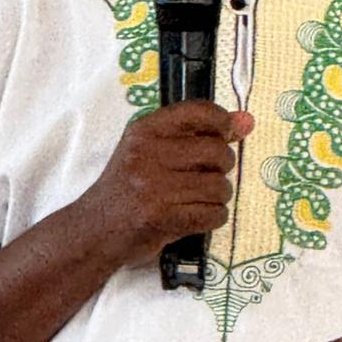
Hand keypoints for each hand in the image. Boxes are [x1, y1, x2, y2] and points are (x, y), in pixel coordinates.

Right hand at [78, 100, 252, 267]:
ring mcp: (152, 187)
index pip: (198, 111)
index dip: (222, 121)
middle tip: (209, 175)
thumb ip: (198, 133)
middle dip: (222, 166)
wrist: (94, 230)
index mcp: (145, 130)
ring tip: (201, 199)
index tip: (227, 133)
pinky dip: (213, 217)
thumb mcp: (152, 150)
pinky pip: (212, 214)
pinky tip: (198, 216)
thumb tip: (247, 121)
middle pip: (216, 151)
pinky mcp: (160, 218)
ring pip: (219, 186)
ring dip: (219, 196)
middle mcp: (147, 154)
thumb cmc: (129, 186)